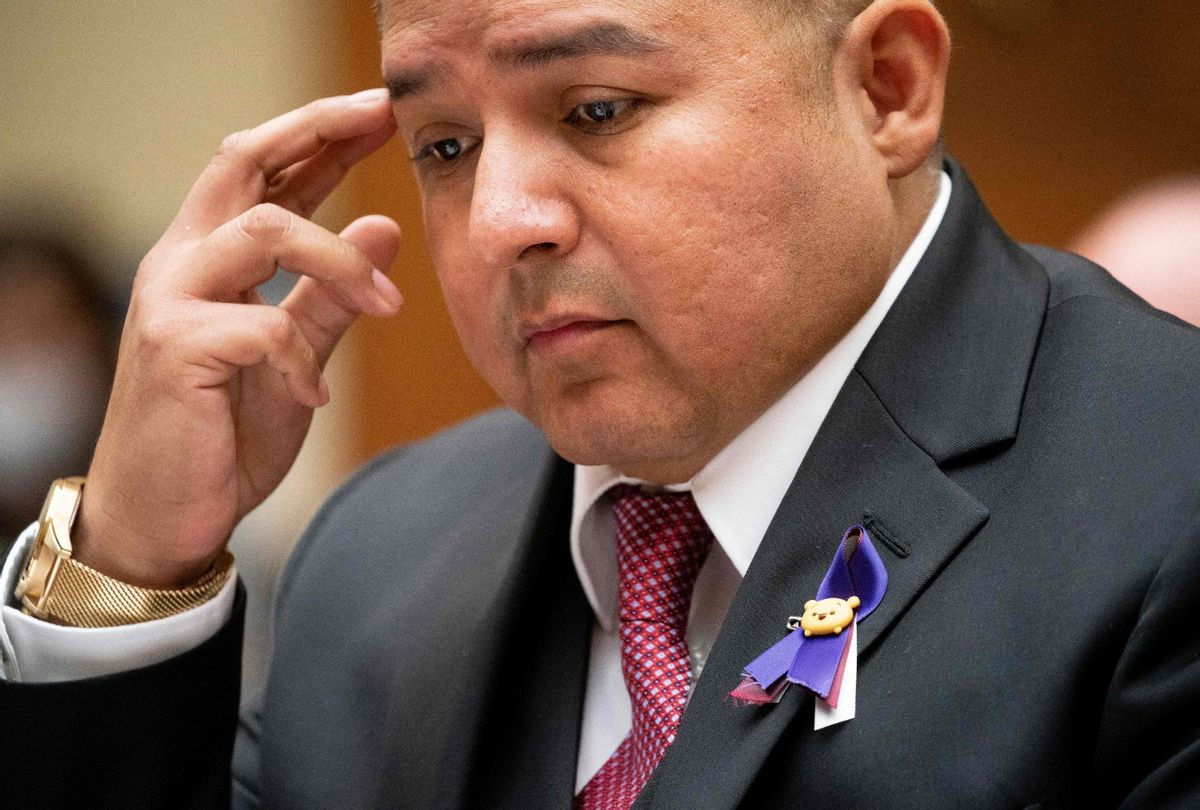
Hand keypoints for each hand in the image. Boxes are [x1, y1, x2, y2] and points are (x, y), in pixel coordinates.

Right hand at [75, 89, 403, 587]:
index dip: (319, 135)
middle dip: (316, 130)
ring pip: (264, 229)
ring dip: (340, 261)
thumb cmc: (224, 434)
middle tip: (381, 117)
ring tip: (390, 305)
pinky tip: (313, 397)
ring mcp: (170, 300)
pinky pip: (262, 326)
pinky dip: (302, 359)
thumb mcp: (294, 357)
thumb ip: (331, 296)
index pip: (262, 173)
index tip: (381, 112)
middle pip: (242, 161)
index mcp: (208, 260)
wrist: (164, 514)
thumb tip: (384, 226)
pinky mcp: (174, 348)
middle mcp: (181, 263)